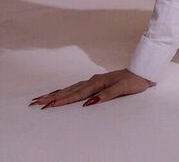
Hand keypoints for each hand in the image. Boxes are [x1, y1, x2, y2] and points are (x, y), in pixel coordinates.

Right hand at [28, 69, 153, 108]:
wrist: (143, 71)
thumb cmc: (134, 81)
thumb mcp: (123, 88)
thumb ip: (107, 95)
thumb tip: (90, 102)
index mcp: (97, 83)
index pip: (77, 94)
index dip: (63, 100)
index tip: (49, 105)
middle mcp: (93, 81)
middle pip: (69, 90)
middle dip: (52, 97)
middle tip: (35, 102)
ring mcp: (93, 81)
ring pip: (70, 88)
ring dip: (56, 94)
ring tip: (41, 98)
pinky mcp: (95, 83)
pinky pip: (76, 87)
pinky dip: (66, 91)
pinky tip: (60, 93)